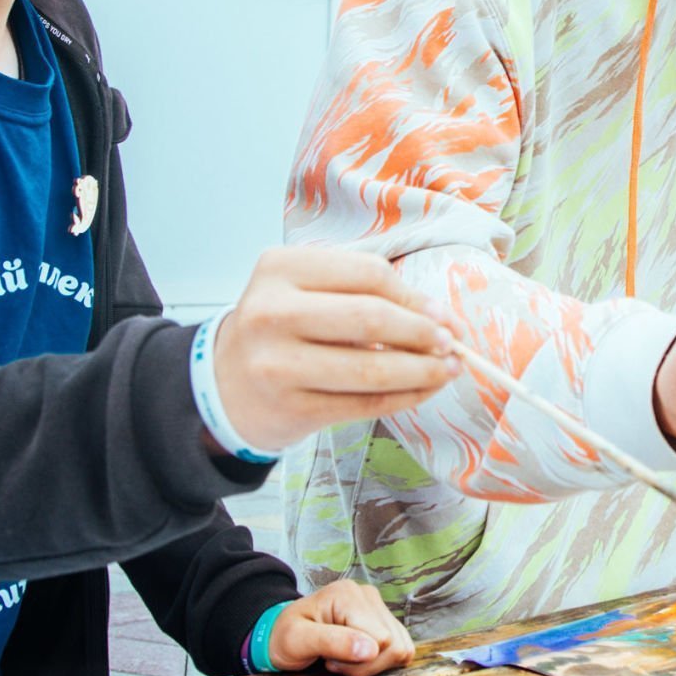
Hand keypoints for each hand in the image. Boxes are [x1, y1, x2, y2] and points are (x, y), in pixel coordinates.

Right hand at [215, 247, 462, 451]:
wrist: (224, 386)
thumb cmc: (281, 330)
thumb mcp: (307, 291)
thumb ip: (364, 293)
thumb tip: (440, 318)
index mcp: (280, 268)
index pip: (367, 274)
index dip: (415, 296)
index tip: (444, 315)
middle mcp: (271, 312)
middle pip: (370, 318)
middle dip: (423, 333)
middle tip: (452, 345)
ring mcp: (276, 364)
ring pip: (371, 367)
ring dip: (422, 371)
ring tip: (449, 370)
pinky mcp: (289, 408)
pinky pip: (363, 403)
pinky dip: (404, 397)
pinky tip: (423, 391)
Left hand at [266, 581, 414, 675]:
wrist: (282, 632)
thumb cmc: (286, 636)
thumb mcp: (298, 640)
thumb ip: (334, 642)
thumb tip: (372, 649)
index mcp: (347, 595)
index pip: (381, 639)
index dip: (358, 661)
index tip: (328, 660)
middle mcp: (367, 594)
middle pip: (394, 645)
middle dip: (365, 665)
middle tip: (334, 661)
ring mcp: (377, 605)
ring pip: (400, 648)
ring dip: (372, 664)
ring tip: (342, 658)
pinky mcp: (382, 618)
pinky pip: (400, 647)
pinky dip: (380, 660)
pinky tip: (354, 656)